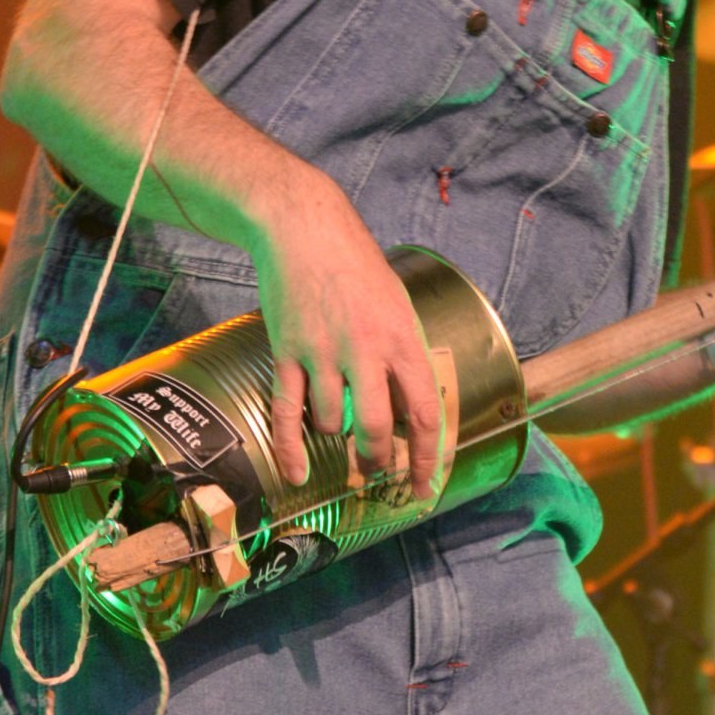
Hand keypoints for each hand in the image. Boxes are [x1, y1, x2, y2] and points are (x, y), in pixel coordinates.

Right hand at [246, 171, 442, 493]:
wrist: (306, 228)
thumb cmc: (357, 268)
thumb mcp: (398, 306)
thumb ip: (404, 356)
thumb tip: (406, 410)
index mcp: (403, 341)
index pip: (423, 415)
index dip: (426, 459)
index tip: (424, 487)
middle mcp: (366, 351)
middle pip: (375, 429)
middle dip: (378, 461)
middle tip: (377, 471)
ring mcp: (323, 352)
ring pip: (331, 422)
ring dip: (335, 436)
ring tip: (337, 429)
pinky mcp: (288, 351)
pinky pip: (288, 412)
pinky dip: (292, 448)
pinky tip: (297, 473)